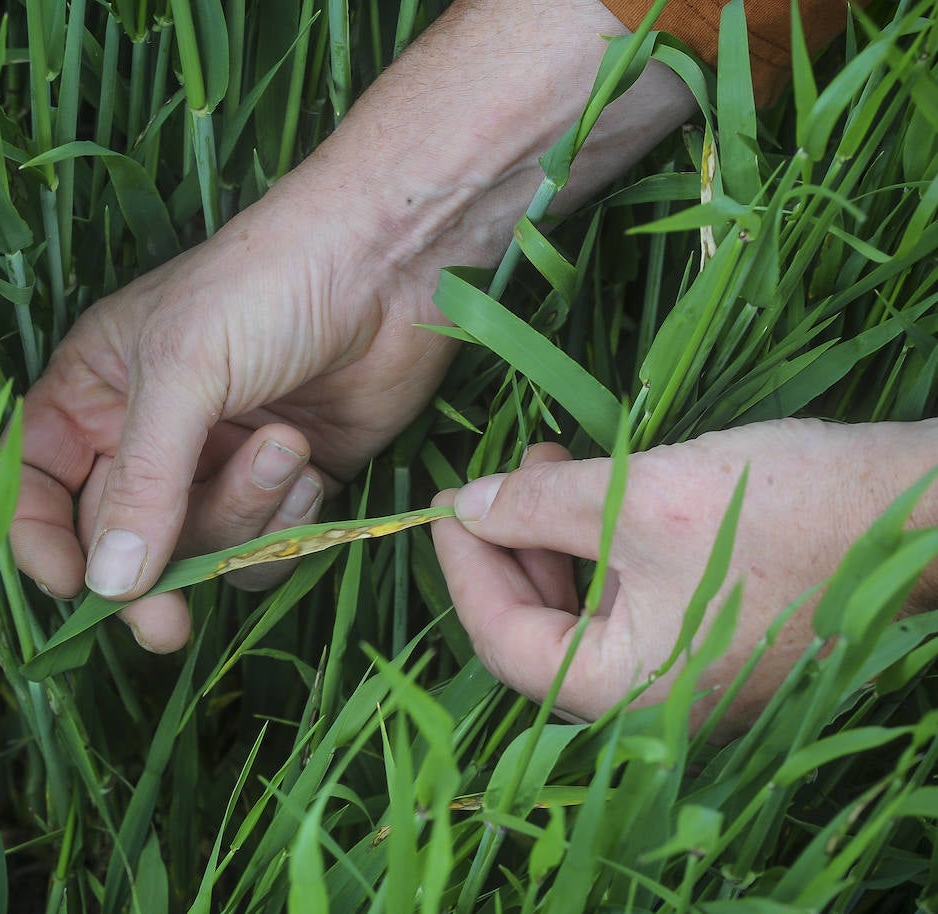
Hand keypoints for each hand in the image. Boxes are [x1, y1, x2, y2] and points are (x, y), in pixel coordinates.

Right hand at [10, 180, 456, 649]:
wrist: (388, 263)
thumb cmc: (265, 286)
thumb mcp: (185, 370)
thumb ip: (143, 481)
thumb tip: (107, 585)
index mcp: (96, 390)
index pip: (35, 480)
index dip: (37, 537)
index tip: (68, 583)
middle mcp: (149, 434)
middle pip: (120, 538)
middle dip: (153, 572)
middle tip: (167, 626)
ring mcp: (217, 462)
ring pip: (199, 549)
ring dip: (240, 519)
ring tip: (284, 450)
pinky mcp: (285, 484)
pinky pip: (263, 547)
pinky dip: (285, 525)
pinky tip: (309, 466)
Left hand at [431, 418, 937, 730]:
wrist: (923, 514)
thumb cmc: (782, 510)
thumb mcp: (639, 496)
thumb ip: (537, 507)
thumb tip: (463, 506)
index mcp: (625, 689)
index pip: (503, 639)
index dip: (463, 566)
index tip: (444, 500)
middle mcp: (652, 702)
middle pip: (539, 630)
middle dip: (509, 546)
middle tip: (501, 474)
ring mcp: (689, 677)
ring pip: (584, 613)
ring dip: (554, 540)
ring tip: (550, 465)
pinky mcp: (717, 643)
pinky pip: (631, 604)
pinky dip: (602, 550)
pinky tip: (597, 493)